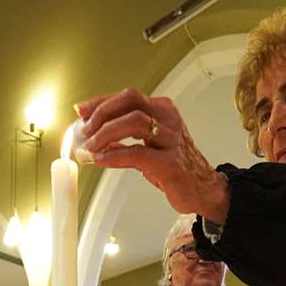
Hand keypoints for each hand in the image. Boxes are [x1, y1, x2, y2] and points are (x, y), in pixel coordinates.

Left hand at [76, 90, 229, 222]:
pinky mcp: (170, 163)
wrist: (203, 189)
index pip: (128, 96)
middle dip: (102, 113)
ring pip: (134, 122)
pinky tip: (101, 160)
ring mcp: (171, 140)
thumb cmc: (174, 166)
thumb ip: (125, 137)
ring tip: (90, 147)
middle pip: (131, 100)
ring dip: (105, 133)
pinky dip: (114, 155)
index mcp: (162, 110)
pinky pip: (137, 153)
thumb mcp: (148, 144)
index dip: (101, 101)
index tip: (81, 110)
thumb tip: (92, 136)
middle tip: (85, 130)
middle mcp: (168, 119)